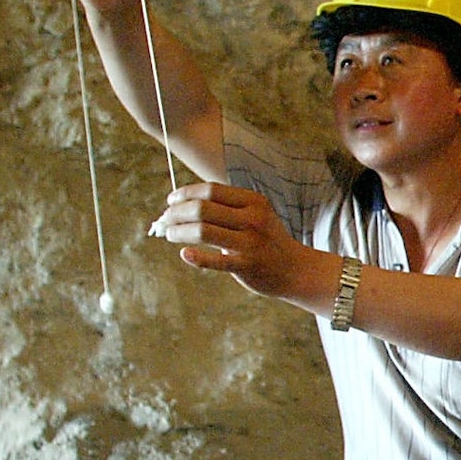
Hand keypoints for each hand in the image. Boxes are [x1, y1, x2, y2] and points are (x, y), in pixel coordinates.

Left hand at [151, 183, 312, 299]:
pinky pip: (215, 261)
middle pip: (202, 209)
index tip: (170, 201)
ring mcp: (251, 243)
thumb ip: (226, 206)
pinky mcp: (248, 266)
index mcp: (253, 201)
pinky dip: (196, 257)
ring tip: (169, 234)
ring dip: (179, 231)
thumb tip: (183, 203)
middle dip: (176, 212)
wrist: (295, 269)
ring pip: (203, 232)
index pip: (210, 190)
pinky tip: (184, 253)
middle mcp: (253, 219)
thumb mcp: (255, 214)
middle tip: (165, 219)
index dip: (185, 194)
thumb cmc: (266, 238)